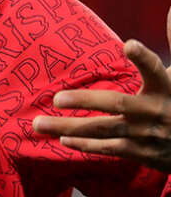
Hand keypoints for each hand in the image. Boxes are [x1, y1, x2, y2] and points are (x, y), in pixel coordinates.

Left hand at [33, 8, 170, 172]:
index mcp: (166, 87)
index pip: (155, 69)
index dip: (143, 58)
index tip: (128, 44)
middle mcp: (154, 110)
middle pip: (117, 103)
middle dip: (85, 101)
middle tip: (56, 99)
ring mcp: (145, 134)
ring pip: (103, 129)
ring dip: (69, 127)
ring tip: (38, 124)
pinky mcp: (140, 152)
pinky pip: (108, 148)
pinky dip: (85, 144)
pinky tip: (61, 139)